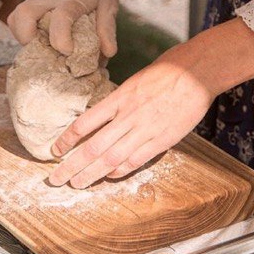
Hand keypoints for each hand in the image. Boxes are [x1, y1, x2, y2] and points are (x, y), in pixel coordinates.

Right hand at [7, 0, 119, 55]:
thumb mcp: (109, 2)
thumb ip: (106, 28)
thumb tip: (108, 53)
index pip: (61, 18)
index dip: (60, 38)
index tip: (67, 51)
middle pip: (22, 16)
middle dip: (26, 39)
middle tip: (42, 52)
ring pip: (16, 16)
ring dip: (23, 35)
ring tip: (42, 46)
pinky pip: (22, 13)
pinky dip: (28, 28)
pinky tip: (44, 35)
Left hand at [47, 42, 214, 188]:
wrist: (198, 72)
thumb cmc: (169, 69)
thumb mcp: (137, 79)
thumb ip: (121, 99)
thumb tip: (104, 115)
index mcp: (120, 97)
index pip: (85, 122)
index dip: (67, 139)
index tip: (55, 150)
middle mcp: (129, 115)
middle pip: (93, 146)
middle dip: (72, 165)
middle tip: (55, 178)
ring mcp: (145, 129)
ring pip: (112, 158)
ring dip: (91, 174)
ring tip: (76, 184)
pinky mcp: (162, 140)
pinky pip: (136, 160)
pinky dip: (120, 171)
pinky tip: (109, 177)